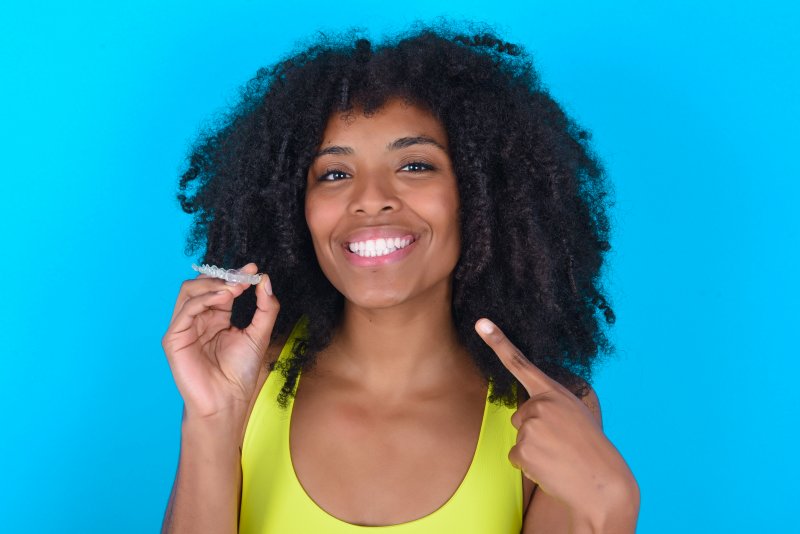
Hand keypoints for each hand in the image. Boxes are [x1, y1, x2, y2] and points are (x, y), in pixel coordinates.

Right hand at [162, 263, 279, 421]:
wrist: (227, 401)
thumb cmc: (240, 372)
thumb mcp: (259, 334)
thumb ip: (265, 308)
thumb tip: (265, 280)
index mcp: (216, 317)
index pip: (221, 288)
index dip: (235, 276)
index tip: (253, 269)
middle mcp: (198, 319)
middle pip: (202, 284)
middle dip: (223, 276)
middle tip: (243, 277)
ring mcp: (184, 327)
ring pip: (190, 291)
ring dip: (213, 284)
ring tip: (234, 288)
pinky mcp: (174, 338)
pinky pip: (185, 310)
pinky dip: (204, 299)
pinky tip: (222, 298)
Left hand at [475, 318, 638, 523]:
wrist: (603, 484)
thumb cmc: (591, 449)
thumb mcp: (575, 415)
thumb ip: (551, 406)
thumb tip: (527, 413)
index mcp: (554, 393)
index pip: (521, 364)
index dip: (499, 342)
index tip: (481, 323)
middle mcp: (540, 405)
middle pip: (520, 416)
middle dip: (534, 431)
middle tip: (561, 444)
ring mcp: (530, 427)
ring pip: (519, 438)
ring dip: (535, 450)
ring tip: (560, 457)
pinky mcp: (523, 449)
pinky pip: (517, 457)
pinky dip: (531, 466)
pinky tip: (552, 468)